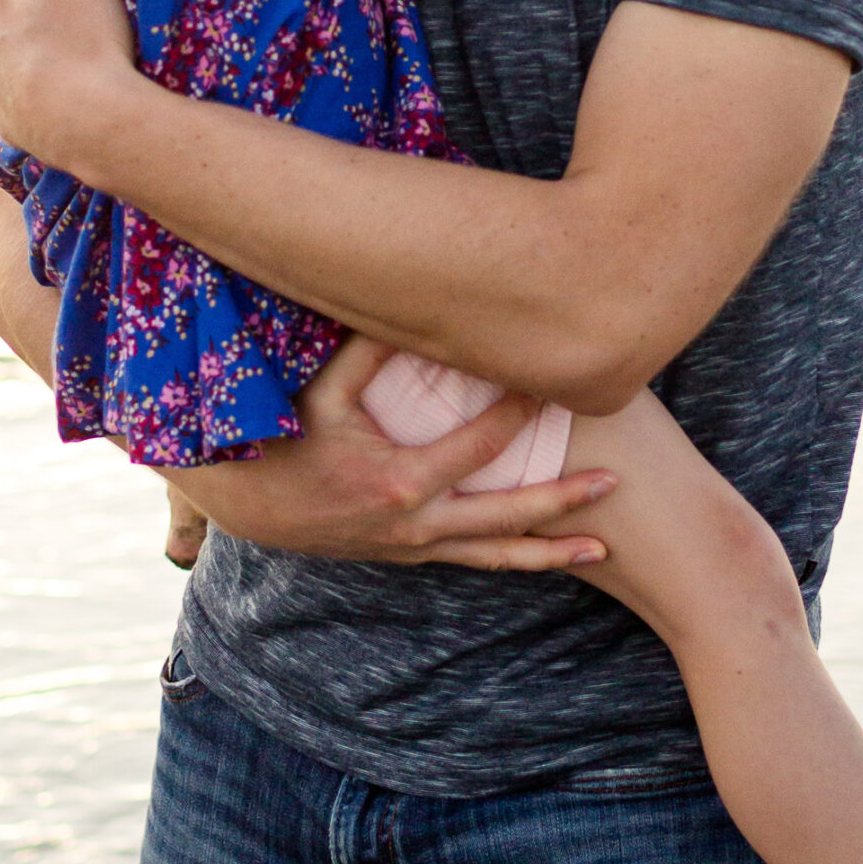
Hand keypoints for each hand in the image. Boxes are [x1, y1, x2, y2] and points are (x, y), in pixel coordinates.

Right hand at [164, 334, 615, 570]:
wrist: (248, 501)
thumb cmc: (285, 435)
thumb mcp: (324, 391)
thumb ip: (372, 350)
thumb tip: (418, 303)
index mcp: (397, 481)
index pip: (480, 446)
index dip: (521, 413)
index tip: (556, 386)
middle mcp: (413, 524)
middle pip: (505, 515)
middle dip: (562, 498)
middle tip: (614, 479)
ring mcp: (412, 546)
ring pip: (494, 554)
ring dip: (550, 550)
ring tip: (604, 548)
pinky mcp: (408, 554)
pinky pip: (471, 561)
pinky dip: (513, 559)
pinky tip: (551, 557)